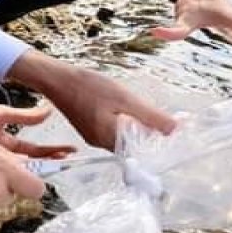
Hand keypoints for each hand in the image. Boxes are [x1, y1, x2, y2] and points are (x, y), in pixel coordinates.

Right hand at [8, 52, 176, 149]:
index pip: (141, 152)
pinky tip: (126, 107)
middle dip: (148, 135)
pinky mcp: (90, 129)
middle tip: (161, 119)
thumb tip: (174, 130)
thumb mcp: (125, 98)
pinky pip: (114, 131)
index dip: (157, 143)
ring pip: (123, 138)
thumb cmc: (88, 86)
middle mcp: (101, 144)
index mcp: (111, 139)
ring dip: (137, 128)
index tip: (170, 131)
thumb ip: (150, 116)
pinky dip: (124, 123)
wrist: (57, 79)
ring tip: (143, 110)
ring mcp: (94, 137)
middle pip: (133, 147)